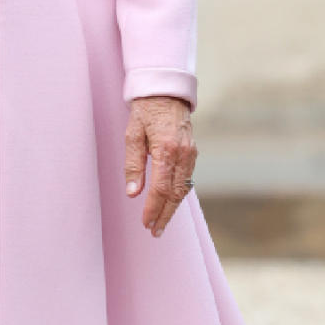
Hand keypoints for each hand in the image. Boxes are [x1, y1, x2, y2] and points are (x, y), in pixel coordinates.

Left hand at [124, 95, 196, 237]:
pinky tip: (169, 204)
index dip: (153, 208)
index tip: (145, 223)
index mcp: (166, 149)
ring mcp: (191, 154)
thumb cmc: (145, 112)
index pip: (160, 188)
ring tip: (161, 224)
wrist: (166, 92)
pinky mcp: (192, 153)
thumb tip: (132, 193)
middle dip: (165, 215)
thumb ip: (133, 165)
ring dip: (172, 208)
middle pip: (175, 194)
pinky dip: (178, 195)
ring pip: (184, 189)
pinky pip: (187, 180)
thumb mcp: (132, 135)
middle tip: (155, 233)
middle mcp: (183, 154)